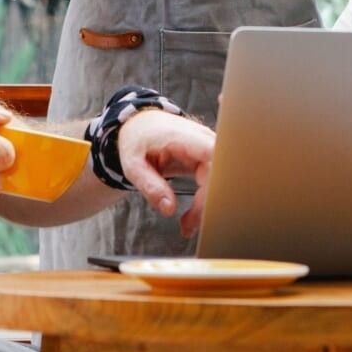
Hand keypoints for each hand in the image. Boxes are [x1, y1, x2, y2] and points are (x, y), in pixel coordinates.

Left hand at [117, 110, 215, 237]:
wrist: (140, 125)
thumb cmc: (136, 141)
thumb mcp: (133, 164)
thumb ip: (149, 185)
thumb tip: (169, 209)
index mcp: (183, 137)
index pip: (212, 156)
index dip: (214, 182)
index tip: (203, 207)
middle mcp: (201, 139)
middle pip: (218, 173)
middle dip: (207, 203)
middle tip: (188, 226)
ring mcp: (207, 147)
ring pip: (219, 179)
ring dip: (206, 204)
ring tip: (187, 225)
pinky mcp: (208, 157)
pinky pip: (214, 180)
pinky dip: (204, 199)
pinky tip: (192, 214)